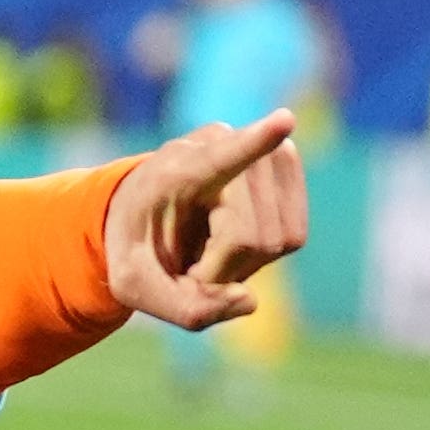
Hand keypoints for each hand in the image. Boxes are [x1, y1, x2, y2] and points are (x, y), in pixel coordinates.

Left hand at [103, 111, 308, 332]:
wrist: (142, 212)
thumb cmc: (135, 248)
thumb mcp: (135, 289)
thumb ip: (184, 309)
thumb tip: (249, 301)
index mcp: (173, 171)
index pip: (219, 158)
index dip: (254, 143)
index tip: (284, 120)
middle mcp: (218, 146)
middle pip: (252, 237)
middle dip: (223, 270)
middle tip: (190, 266)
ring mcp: (254, 149)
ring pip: (280, 238)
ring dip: (245, 264)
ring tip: (210, 250)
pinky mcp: (283, 163)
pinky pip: (294, 234)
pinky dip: (266, 253)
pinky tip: (234, 241)